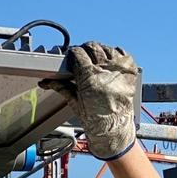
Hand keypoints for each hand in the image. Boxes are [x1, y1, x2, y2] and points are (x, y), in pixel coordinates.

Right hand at [41, 41, 138, 159]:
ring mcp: (120, 72)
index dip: (73, 53)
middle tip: (83, 59)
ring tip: (97, 61)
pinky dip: (116, 55)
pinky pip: (122, 54)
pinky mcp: (130, 74)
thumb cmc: (95, 121)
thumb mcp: (75, 103)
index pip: (78, 53)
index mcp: (89, 80)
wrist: (115, 130)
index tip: (72, 56)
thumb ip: (61, 87)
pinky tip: (111, 64)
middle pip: (93, 47)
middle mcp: (105, 74)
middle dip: (85, 51)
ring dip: (100, 52)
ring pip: (107, 49)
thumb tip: (46, 81)